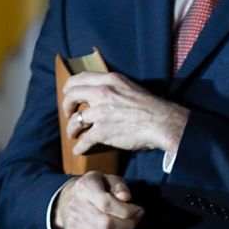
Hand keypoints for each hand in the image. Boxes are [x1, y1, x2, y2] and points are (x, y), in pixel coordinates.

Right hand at [52, 172, 143, 228]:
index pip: (106, 203)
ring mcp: (73, 224)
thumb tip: (126, 197)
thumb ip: (119, 186)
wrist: (71, 199)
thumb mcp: (109, 179)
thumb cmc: (98, 188)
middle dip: (128, 225)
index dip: (127, 210)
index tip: (140, 210)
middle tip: (137, 220)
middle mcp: (75, 206)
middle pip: (106, 223)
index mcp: (85, 187)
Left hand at [61, 71, 187, 154]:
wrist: (162, 123)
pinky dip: (79, 146)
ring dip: (71, 129)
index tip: (69, 95)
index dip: (70, 88)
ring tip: (73, 135)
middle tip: (68, 115)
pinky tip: (79, 150)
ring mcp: (101, 113)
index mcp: (110, 80)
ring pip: (75, 121)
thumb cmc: (150, 107)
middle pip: (71, 96)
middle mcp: (102, 93)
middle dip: (66, 107)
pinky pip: (84, 140)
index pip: (79, 78)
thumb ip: (112, 87)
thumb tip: (100, 93)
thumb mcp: (129, 87)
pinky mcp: (103, 131)